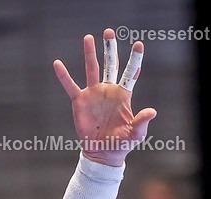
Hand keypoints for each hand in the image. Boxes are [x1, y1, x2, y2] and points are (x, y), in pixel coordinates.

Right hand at [53, 28, 156, 166]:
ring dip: (90, 53)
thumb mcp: (135, 134)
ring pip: (91, 69)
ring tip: (88, 37)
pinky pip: (70, 86)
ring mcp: (93, 94)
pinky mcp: (80, 101)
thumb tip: (152, 111)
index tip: (139, 44)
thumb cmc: (121, 144)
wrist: (103, 154)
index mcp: (123, 96)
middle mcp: (108, 90)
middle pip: (110, 64)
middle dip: (110, 48)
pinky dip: (64, 76)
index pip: (130, 74)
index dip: (135, 60)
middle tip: (109, 32)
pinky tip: (57, 64)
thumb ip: (142, 122)